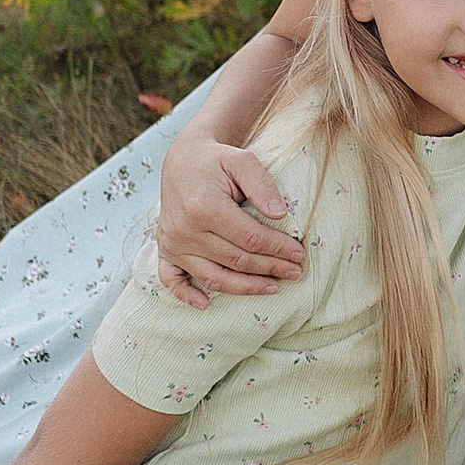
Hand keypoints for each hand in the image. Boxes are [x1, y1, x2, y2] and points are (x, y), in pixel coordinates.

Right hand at [158, 132, 302, 305]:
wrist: (183, 160)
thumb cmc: (217, 160)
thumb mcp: (243, 161)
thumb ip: (262, 185)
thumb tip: (281, 213)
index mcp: (204, 207)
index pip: (250, 238)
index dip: (278, 249)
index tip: (299, 253)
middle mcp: (185, 230)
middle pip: (236, 260)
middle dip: (270, 268)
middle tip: (295, 272)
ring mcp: (173, 243)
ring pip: (213, 277)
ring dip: (245, 287)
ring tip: (273, 287)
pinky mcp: (165, 250)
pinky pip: (172, 279)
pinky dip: (186, 295)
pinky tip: (206, 304)